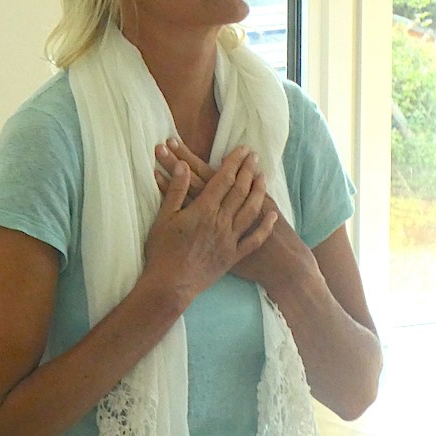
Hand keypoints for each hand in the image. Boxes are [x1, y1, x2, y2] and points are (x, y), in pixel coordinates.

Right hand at [144, 146, 276, 301]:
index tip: (242, 150)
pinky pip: (254, 239)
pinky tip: (273, 215)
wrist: (170, 286)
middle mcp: (221, 222)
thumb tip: (184, 165)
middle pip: (240, 191)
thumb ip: (176, 190)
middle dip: (248, 171)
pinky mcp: (233, 256)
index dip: (234, 162)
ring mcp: (229, 239)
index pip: (223, 179)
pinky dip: (265, 226)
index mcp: (203, 210)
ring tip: (263, 177)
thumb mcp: (164, 218)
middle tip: (255, 157)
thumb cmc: (162, 251)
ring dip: (258, 192)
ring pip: (250, 211)